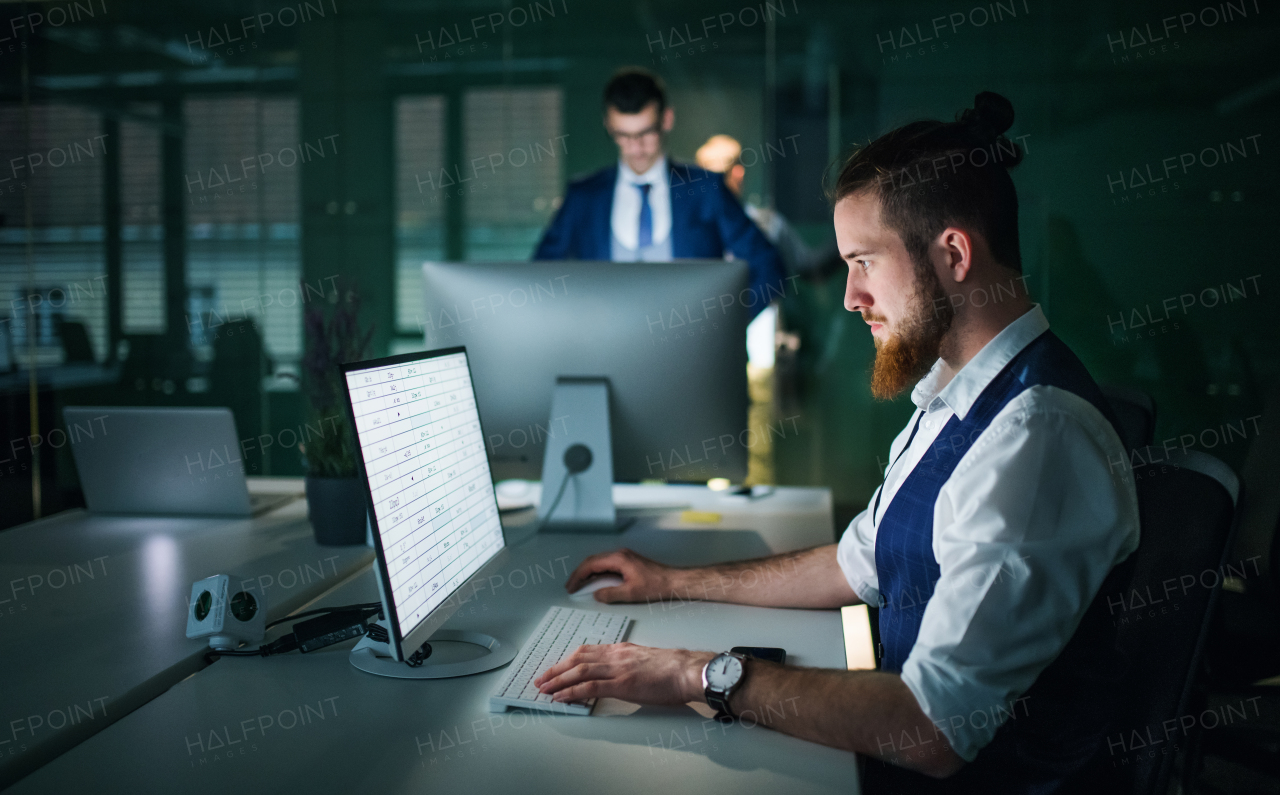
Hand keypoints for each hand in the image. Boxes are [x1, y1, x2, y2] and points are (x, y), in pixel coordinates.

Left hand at [534, 642, 715, 705]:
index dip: (567, 660)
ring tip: (544, 689)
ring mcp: (617, 669)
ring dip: (558, 680)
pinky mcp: (622, 684)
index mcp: (621, 649)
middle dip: (556, 669)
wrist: (687, 671)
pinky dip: (572, 692)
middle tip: (541, 679)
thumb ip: (628, 664)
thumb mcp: (645, 660)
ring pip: (579, 671)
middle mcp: (615, 655)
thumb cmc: (672, 669)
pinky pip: (590, 687)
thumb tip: (617, 676)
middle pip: (577, 659)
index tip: (555, 668)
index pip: (586, 651)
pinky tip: (561, 697)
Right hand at [564, 548, 676, 603]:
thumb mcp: (631, 593)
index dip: (578, 576)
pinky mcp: (627, 561)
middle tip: (570, 586)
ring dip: (588, 572)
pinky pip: (607, 564)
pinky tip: (594, 582)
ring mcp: (624, 557)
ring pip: (599, 562)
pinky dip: (597, 573)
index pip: (591, 564)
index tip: (571, 586)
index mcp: (618, 559)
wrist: (673, 581)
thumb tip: (596, 595)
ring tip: (579, 585)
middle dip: (579, 573)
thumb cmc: (656, 585)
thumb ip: (610, 594)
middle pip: (593, 561)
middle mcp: (619, 554)